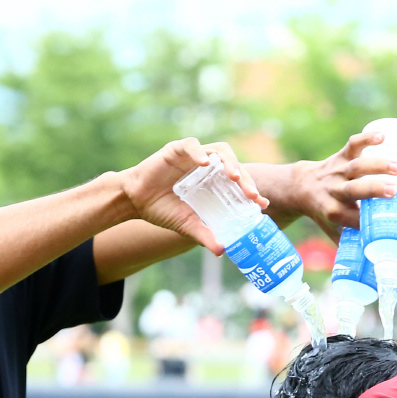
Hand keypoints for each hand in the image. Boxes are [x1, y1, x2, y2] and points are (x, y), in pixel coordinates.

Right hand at [119, 138, 267, 254]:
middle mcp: (208, 167)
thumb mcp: (187, 225)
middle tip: (251, 194)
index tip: (261, 204)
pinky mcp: (176, 150)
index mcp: (213, 183)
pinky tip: (205, 163)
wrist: (135, 201)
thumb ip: (205, 235)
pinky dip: (200, 153)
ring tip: (234, 177)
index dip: (251, 191)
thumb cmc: (163, 210)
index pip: (238, 183)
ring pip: (219, 151)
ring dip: (230, 163)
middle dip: (245, 180)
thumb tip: (221, 251)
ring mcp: (194, 157)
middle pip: (233, 166)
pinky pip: (192, 146)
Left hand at [285, 130, 396, 240]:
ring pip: (356, 166)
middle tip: (395, 191)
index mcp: (334, 213)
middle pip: (355, 190)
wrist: (300, 188)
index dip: (378, 223)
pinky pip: (352, 144)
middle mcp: (334, 192)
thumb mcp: (333, 231)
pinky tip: (383, 136)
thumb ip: (354, 243)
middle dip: (374, 189)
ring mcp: (337, 172)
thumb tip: (384, 256)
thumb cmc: (324, 213)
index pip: (357, 219)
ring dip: (377, 165)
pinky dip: (366, 137)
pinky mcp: (339, 156)